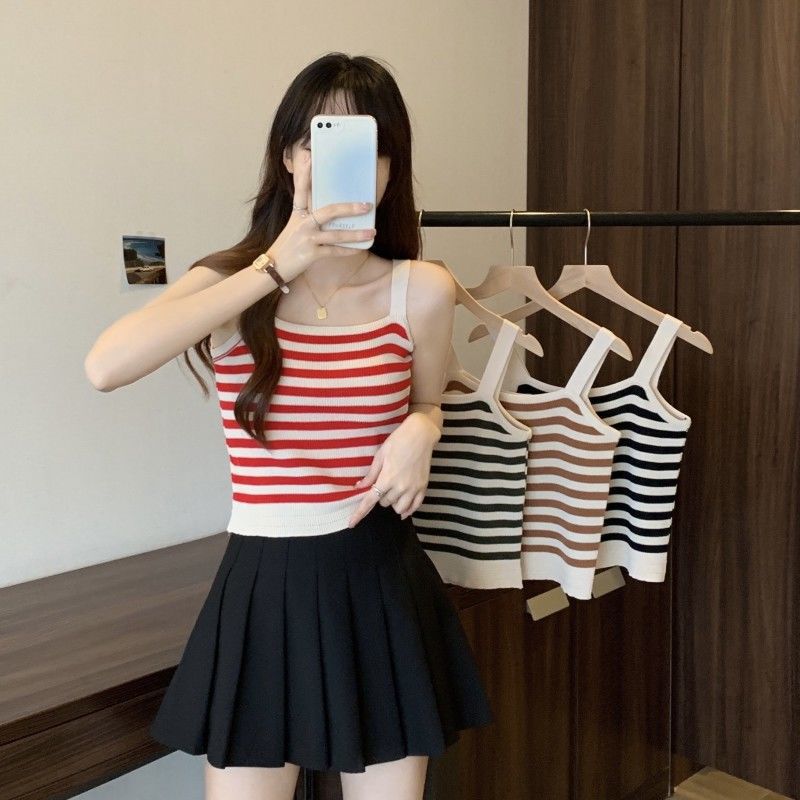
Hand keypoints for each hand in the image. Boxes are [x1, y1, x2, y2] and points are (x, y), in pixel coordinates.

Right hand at [267, 150, 374, 278]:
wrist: (272, 267)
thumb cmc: (287, 246)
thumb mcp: (294, 228)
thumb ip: (309, 218)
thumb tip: (334, 215)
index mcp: (297, 214)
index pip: (301, 190)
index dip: (305, 174)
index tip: (310, 157)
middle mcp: (302, 223)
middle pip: (328, 211)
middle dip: (349, 208)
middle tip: (367, 205)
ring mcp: (306, 238)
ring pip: (336, 235)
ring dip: (356, 234)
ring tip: (372, 232)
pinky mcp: (310, 254)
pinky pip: (334, 251)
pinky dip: (348, 250)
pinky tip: (360, 249)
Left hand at [347, 414, 439, 526]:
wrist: (421, 434)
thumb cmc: (398, 441)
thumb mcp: (380, 456)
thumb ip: (371, 474)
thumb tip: (359, 487)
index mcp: (387, 478)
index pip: (370, 501)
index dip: (359, 514)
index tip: (351, 524)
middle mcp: (400, 487)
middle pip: (384, 503)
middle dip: (381, 496)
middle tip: (383, 483)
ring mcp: (413, 488)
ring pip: (399, 508)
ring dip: (393, 503)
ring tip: (394, 491)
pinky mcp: (423, 487)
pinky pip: (415, 507)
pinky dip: (408, 510)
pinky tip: (404, 510)